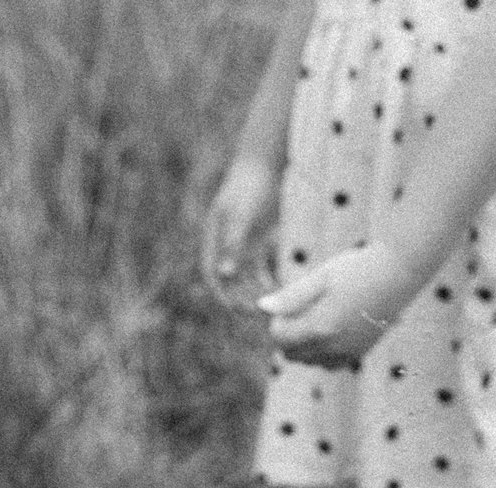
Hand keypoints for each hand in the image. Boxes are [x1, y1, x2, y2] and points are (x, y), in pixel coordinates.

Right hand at [203, 155, 280, 305]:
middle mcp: (224, 249)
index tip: (238, 310)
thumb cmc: (248, 187)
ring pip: (245, 280)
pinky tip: (281, 292)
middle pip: (230, 283)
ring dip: (256, 295)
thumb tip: (225, 275)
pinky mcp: (255, 245)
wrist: (262, 165)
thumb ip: (232, 245)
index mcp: (213, 242)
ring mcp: (239, 248)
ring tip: (273, 307)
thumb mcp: (240, 216)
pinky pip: (259, 271)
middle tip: (261, 314)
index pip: (214, 277)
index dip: (224, 296)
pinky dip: (267, 282)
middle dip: (243, 300)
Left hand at [260, 241, 423, 368]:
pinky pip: (331, 365)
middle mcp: (333, 347)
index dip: (277, 320)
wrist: (397, 274)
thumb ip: (291, 296)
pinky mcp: (360, 353)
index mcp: (319, 327)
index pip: (279, 337)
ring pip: (311, 362)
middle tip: (301, 310)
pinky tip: (331, 330)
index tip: (289, 303)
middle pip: (292, 355)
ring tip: (318, 317)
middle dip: (288, 336)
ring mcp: (348, 353)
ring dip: (306, 346)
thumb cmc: (356, 269)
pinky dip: (324, 353)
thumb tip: (262, 307)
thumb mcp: (320, 277)